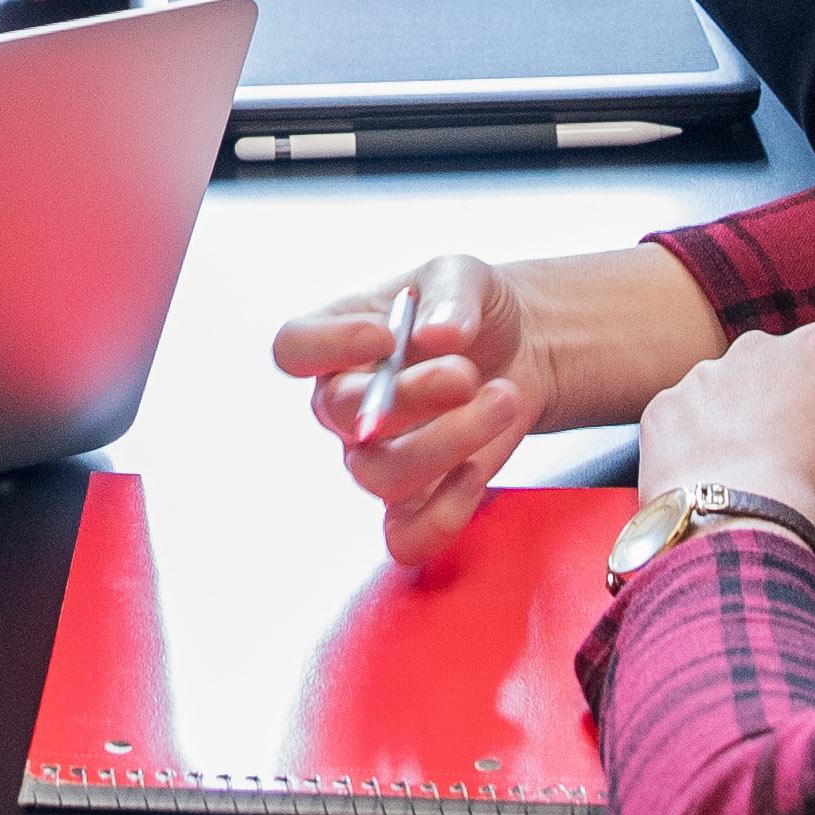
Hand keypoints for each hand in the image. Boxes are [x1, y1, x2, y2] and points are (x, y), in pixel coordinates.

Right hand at [269, 252, 541, 562]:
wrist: (520, 350)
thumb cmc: (471, 309)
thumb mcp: (465, 278)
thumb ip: (451, 297)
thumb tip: (437, 337)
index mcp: (336, 340)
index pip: (294, 348)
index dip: (329, 347)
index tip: (384, 334)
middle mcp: (343, 405)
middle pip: (342, 414)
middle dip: (410, 395)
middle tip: (466, 374)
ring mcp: (374, 458)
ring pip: (379, 474)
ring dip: (448, 441)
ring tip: (505, 399)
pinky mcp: (415, 502)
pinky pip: (406, 536)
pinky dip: (444, 515)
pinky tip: (479, 470)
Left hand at [631, 320, 814, 560]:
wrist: (739, 534)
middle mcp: (758, 350)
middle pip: (793, 391)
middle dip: (800, 428)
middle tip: (806, 481)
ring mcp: (703, 378)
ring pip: (739, 408)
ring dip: (750, 438)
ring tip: (762, 487)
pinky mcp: (664, 412)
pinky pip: (691, 431)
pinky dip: (705, 455)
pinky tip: (724, 486)